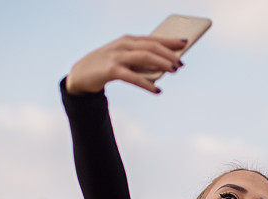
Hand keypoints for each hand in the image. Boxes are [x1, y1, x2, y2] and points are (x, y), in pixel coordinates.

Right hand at [65, 34, 186, 94]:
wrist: (81, 74)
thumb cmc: (108, 67)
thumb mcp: (125, 60)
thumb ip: (142, 62)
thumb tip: (164, 69)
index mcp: (128, 40)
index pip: (153, 38)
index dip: (169, 40)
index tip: (186, 42)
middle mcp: (123, 45)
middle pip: (151, 47)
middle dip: (168, 54)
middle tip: (181, 63)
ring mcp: (117, 56)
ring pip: (145, 57)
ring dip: (162, 64)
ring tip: (174, 71)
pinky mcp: (111, 70)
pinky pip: (133, 77)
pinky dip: (147, 84)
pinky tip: (158, 91)